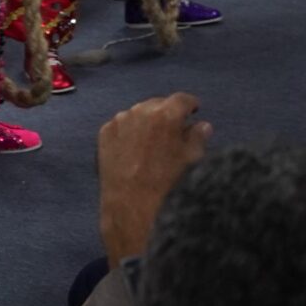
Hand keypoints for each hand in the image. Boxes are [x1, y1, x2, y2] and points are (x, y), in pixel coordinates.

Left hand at [96, 92, 212, 261]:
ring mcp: (119, 122)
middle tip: (175, 129)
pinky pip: (121, 127)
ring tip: (154, 142)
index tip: (194, 111)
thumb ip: (198, 137)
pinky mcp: (104, 133)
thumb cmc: (169, 184)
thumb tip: (202, 125)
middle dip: (167, 113)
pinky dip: (130, 133)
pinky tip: (136, 150)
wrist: (133, 205)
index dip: (190, 104)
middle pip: (158, 104)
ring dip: (147, 122)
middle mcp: (139, 111)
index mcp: (166, 115)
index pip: (181, 99)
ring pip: (138, 114)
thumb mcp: (193, 160)